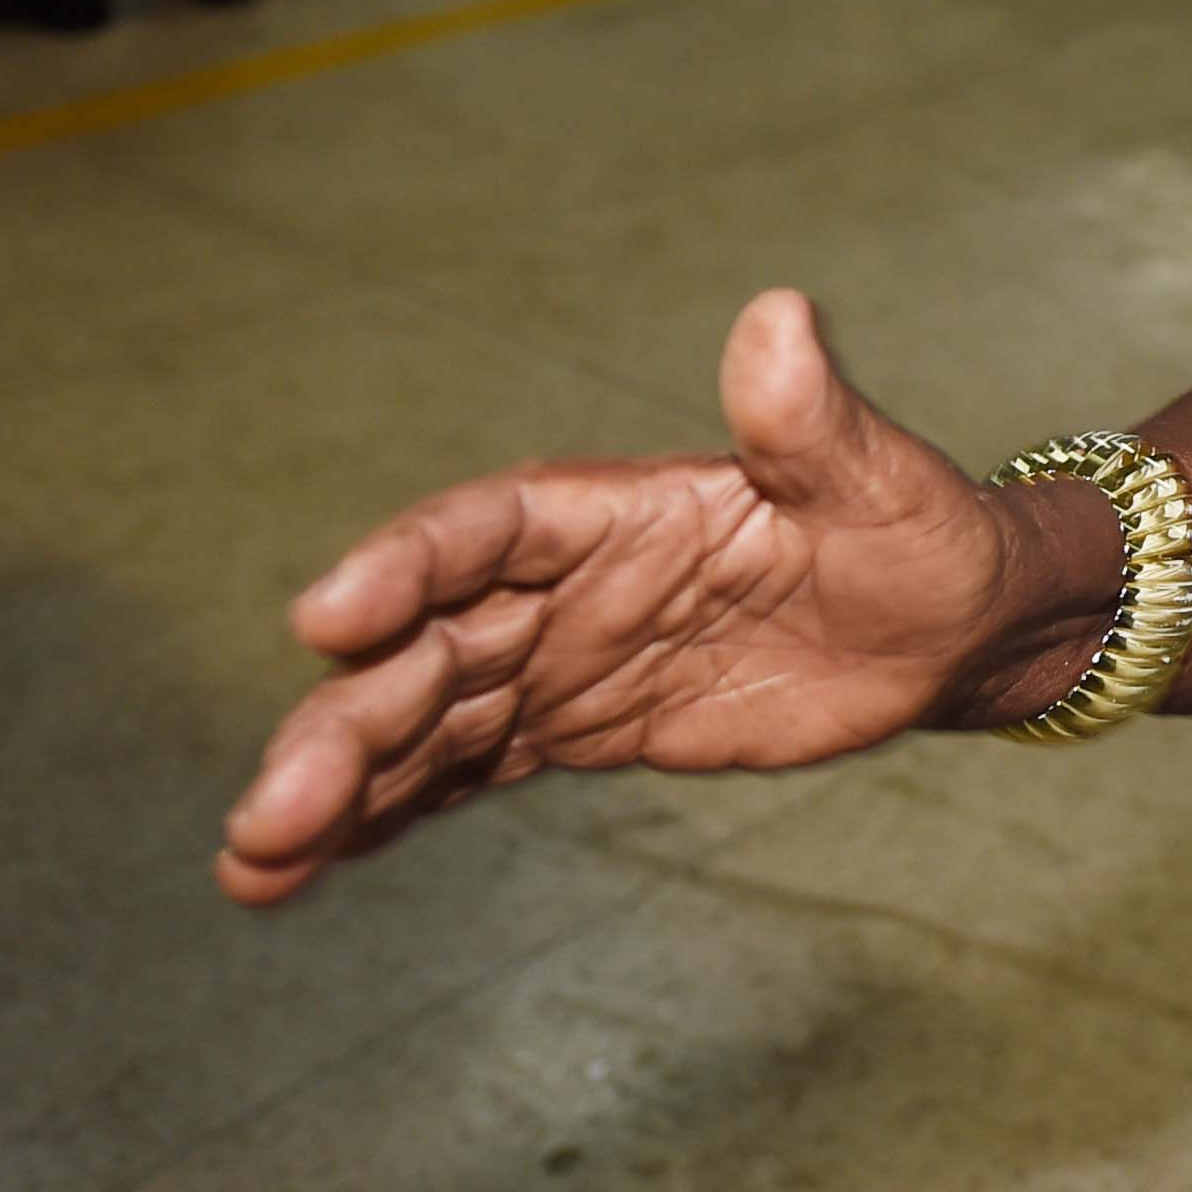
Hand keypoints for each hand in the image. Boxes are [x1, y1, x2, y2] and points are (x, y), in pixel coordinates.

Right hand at [215, 291, 1054, 904]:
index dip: (406, 565)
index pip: (486, 529)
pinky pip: (459, 773)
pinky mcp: (574, 729)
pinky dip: (381, 817)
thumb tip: (781, 317)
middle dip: (345, 721)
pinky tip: (291, 874)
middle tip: (272, 807)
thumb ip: (810, 417)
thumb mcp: (877, 478)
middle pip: (426, 648)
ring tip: (249, 862)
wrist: (941, 623)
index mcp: (612, 508)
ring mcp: (558, 660)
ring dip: (338, 784)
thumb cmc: (914, 530)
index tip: (329, 617)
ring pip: (422, 722)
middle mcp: (561, 584)